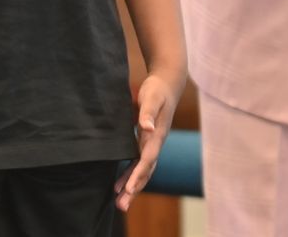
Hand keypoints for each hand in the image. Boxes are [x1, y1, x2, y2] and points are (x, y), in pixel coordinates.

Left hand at [116, 71, 182, 211]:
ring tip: (120, 203)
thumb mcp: (152, 97)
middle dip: (134, 188)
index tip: (128, 188)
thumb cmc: (157, 89)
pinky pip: (139, 163)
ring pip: (143, 170)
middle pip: (146, 170)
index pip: (148, 158)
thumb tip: (146, 128)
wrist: (167, 83)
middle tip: (122, 205)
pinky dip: (130, 176)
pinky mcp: (146, 142)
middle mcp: (156, 142)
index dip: (138, 173)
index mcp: (158, 134)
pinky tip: (119, 185)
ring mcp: (152, 144)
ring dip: (132, 186)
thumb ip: (148, 112)